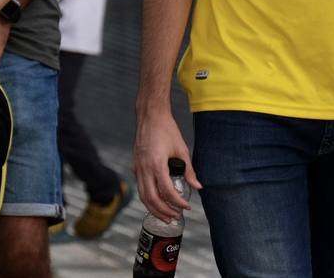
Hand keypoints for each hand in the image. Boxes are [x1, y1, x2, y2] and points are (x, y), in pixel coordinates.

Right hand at [133, 107, 202, 221]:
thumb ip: (189, 170)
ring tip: (166, 216)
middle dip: (164, 211)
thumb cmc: (166, 129)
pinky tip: (157, 202)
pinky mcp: (135, 166)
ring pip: (143, 196)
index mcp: (156, 164)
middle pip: (151, 199)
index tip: (186, 206)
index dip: (177, 202)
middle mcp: (144, 168)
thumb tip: (198, 186)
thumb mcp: (181, 149)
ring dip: (154, 209)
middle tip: (175, 217)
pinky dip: (148, 199)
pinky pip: (140, 188)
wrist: (150, 116)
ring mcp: (137, 168)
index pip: (167, 191)